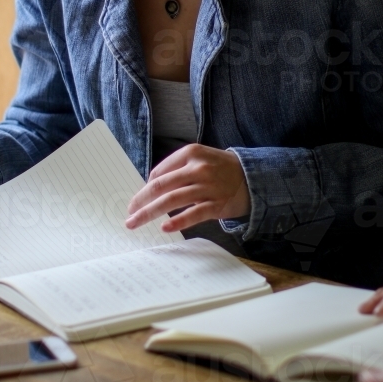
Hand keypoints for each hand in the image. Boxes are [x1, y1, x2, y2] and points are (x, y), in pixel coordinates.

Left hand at [125, 144, 250, 232]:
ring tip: (136, 222)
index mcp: (191, 153)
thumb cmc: (221, 168)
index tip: (138, 201)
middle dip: (141, 201)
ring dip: (150, 213)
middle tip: (129, 213)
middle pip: (161, 186)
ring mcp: (207, 187)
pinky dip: (178, 221)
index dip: (145, 188)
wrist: (253, 177)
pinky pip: (193, 214)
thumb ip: (178, 168)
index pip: (159, 173)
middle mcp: (197, 168)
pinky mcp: (216, 204)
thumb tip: (152, 185)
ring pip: (172, 200)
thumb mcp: (200, 158)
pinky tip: (165, 228)